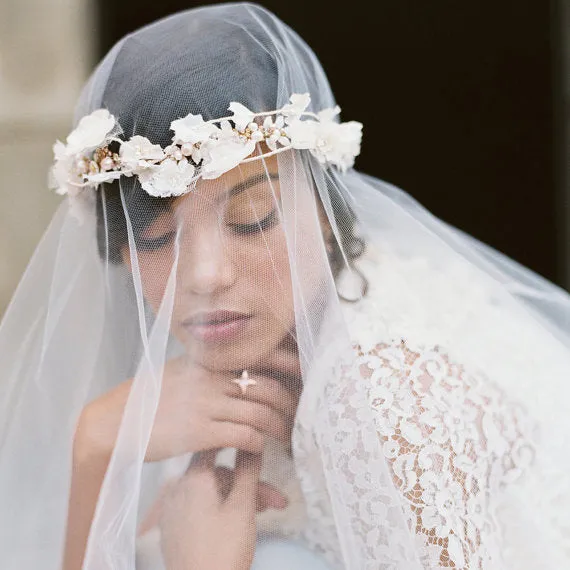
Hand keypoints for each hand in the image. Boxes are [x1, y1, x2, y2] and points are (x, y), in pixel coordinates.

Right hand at [74, 334, 300, 463]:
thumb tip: (243, 369)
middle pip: (268, 387)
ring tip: (285, 437)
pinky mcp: (200, 431)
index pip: (261, 355)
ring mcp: (206, 403)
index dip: (290, 365)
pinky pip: (244, 435)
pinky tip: (260, 446)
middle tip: (298, 416)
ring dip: (278, 428)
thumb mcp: (183, 370)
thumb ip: (212, 367)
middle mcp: (211, 377)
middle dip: (290, 404)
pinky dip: (259, 442)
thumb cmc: (151, 396)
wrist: (117, 421)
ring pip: (260, 413)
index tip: (305, 375)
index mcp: (209, 359)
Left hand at [159, 450, 264, 569]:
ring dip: (239, 498)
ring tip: (265, 513)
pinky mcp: (174, 528)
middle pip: (219, 474)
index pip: (213, 443)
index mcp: (193, 478)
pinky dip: (220, 508)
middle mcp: (178, 487)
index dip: (235, 439)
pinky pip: (200, 506)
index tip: (254, 440)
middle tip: (276, 500)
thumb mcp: (242, 507)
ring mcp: (173, 509)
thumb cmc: (223, 549)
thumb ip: (248, 470)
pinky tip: (239, 521)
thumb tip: (253, 440)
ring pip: (212, 492)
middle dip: (248, 484)